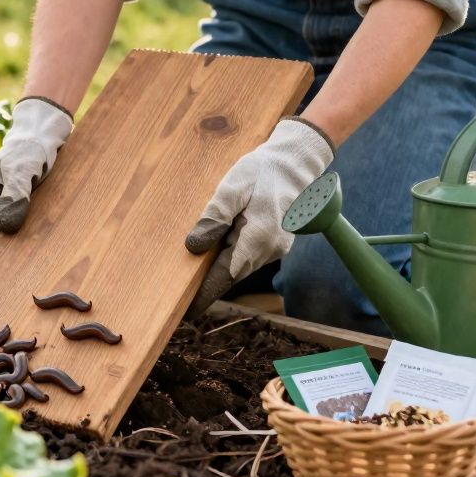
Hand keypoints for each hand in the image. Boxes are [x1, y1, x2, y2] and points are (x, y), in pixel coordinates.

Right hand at [0, 97, 72, 257]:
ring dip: (10, 250)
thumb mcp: (24, 167)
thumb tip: (6, 227)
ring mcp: (5, 200)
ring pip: (4, 230)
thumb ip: (16, 194)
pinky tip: (31, 256)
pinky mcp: (21, 203)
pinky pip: (19, 224)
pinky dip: (22, 240)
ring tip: (16, 277)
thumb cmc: (32, 147)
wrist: (45, 133)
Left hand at [183, 118, 333, 317]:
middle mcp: (269, 249)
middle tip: (179, 299)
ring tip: (191, 280)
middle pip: (232, 275)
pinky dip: (232, 259)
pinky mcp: (275, 243)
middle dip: (208, 287)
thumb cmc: (262, 171)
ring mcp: (275, 248)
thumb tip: (194, 246)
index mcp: (258, 238)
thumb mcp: (233, 187)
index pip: (225, 275)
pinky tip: (215, 254)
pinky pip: (249, 258)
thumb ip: (214, 216)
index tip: (187, 313)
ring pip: (241, 267)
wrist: (296, 163)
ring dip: (219, 272)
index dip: (205, 295)